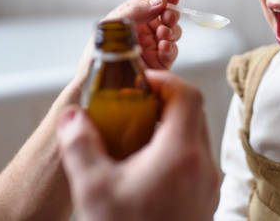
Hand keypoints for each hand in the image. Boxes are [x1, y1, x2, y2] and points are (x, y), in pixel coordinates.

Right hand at [57, 70, 220, 220]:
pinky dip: (175, 149)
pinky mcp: (205, 198)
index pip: (187, 94)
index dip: (163, 80)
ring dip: (170, 126)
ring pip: (196, 135)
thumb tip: (71, 116)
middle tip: (134, 104)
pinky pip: (195, 158)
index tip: (139, 83)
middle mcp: (202, 165)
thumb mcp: (94, 190)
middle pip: (193, 112)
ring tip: (136, 134)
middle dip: (164, 101)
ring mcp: (208, 183)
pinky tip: (146, 165)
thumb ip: (80, 146)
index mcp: (180, 154)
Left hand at [71, 0, 181, 91]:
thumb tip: (159, 0)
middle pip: (166, 14)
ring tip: (162, 35)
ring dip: (171, 30)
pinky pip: (172, 51)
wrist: (99, 83)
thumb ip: (137, 10)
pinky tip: (163, 47)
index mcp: (131, 16)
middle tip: (168, 17)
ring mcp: (152, 45)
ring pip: (173, 31)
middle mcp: (143, 29)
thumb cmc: (100, 52)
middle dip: (170, 13)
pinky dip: (171, 47)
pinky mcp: (159, 62)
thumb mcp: (114, 24)